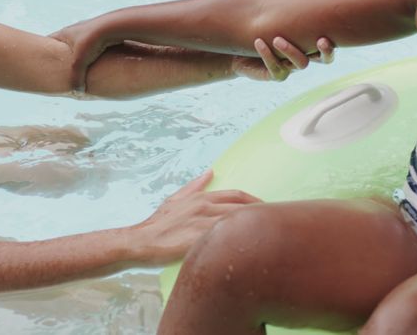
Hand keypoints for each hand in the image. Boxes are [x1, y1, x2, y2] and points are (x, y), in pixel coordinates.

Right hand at [50, 19, 112, 92]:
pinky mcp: (100, 33)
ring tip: (79, 64)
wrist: (113, 26)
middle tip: (60, 65)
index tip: (41, 58)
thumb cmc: (92, 42)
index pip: (49, 41)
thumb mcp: (79, 63)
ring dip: (78, 53)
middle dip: (62, 53)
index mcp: (65, 33)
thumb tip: (77, 93)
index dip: (45, 49)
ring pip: (79, 44)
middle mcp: (75, 30)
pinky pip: (92, 45)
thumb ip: (75, 78)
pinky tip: (95, 59)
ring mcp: (88, 30)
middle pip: (64, 43)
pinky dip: (91, 52)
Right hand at [128, 170, 260, 264]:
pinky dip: (239, 238)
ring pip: (236, 220)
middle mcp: (204, 206)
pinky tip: (250, 246)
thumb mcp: (175, 199)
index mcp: (201, 197)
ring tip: (269, 233)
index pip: (237, 195)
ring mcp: (202, 222)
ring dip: (254, 225)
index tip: (268, 208)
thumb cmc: (158, 224)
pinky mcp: (199, 238)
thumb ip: (194, 186)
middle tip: (276, 221)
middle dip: (261, 213)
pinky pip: (225, 237)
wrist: (140, 242)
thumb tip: (210, 171)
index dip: (255, 200)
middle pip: (242, 207)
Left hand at [233, 36, 335, 80]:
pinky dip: (268, 55)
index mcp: (307, 42)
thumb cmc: (260, 28)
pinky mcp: (275, 74)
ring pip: (299, 64)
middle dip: (325, 52)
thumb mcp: (270, 12)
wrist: (240, 50)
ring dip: (290, 51)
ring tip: (276, 39)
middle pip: (323, 60)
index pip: (327, 45)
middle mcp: (303, 56)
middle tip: (320, 40)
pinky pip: (276, 68)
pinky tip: (258, 42)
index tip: (325, 35)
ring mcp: (290, 68)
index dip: (330, 43)